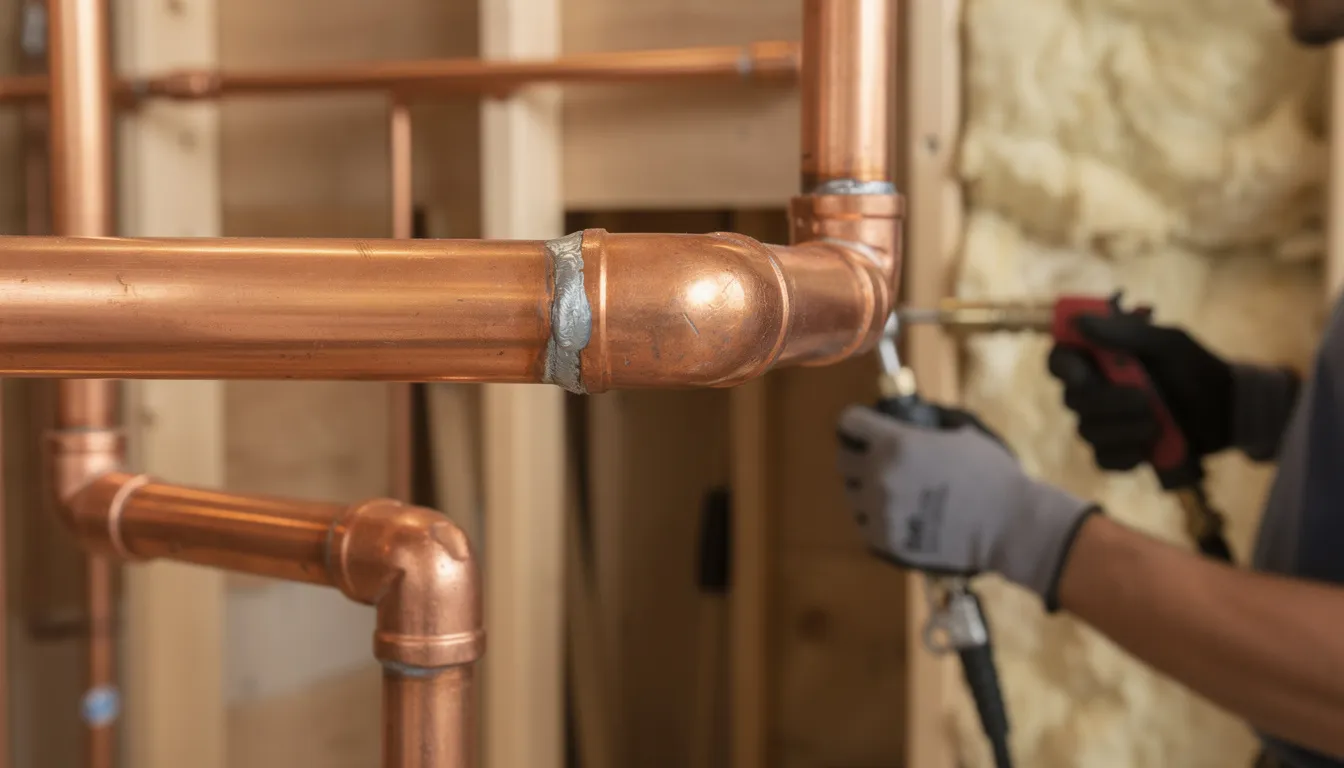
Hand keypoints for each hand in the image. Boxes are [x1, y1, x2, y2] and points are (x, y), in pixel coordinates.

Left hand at [836, 404, 1097, 606]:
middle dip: (858, 456)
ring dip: (866, 490)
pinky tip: (896, 515)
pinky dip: (875, 518)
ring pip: (852, 495)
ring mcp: (880, 511)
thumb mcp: (961, 432)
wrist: (1010, 526)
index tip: (864, 427)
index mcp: (895, 443)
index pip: (848, 422)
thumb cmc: (992, 474)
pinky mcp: (885, 542)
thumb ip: (928, 424)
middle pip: (843, 460)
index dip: (856, 423)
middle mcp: (879, 475)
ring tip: (892, 491)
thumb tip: (911, 416)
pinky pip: (864, 524)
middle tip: (876, 460)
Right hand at [1047, 314, 1232, 470]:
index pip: (1059, 361)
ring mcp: (1103, 423)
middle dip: (1107, 402)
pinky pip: (1103, 459)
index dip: (1063, 368)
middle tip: (1145, 400)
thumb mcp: (1168, 343)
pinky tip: (1146, 449)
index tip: (1083, 374)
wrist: (1226, 410)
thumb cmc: (1194, 368)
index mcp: (1098, 359)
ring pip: (1087, 431)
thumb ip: (1126, 333)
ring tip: (1157, 423)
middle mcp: (1093, 390)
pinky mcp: (1117, 451)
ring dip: (1123, 428)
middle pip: (1072, 400)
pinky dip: (1125, 456)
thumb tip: (1081, 321)